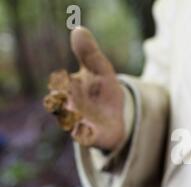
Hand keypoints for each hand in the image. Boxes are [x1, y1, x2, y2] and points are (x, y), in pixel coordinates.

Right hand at [44, 26, 124, 150]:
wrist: (117, 117)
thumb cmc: (103, 92)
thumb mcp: (102, 71)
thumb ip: (91, 55)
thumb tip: (78, 29)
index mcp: (68, 89)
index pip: (59, 84)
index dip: (61, 82)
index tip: (65, 79)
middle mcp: (68, 107)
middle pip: (58, 105)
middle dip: (61, 101)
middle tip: (64, 96)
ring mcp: (79, 124)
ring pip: (68, 123)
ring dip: (71, 119)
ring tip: (75, 115)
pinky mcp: (90, 136)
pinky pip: (84, 138)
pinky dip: (84, 135)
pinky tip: (89, 131)